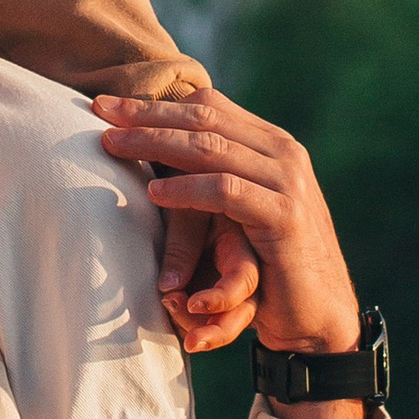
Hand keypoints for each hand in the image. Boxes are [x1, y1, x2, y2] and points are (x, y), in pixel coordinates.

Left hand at [96, 87, 365, 418]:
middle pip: (204, 119)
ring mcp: (287, 182)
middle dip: (146, 114)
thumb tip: (165, 150)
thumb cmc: (272, 265)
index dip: (156, 103)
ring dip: (155, 143)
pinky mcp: (283, 216)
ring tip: (112, 146)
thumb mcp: (246, 210)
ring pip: (210, 148)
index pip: (210, 106)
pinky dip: (187, 189)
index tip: (108, 106)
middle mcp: (283, 154)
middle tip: (98, 111)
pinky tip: (154, 192)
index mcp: (273, 144)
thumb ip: (220, 175)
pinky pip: (226, 192)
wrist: (320, 315)